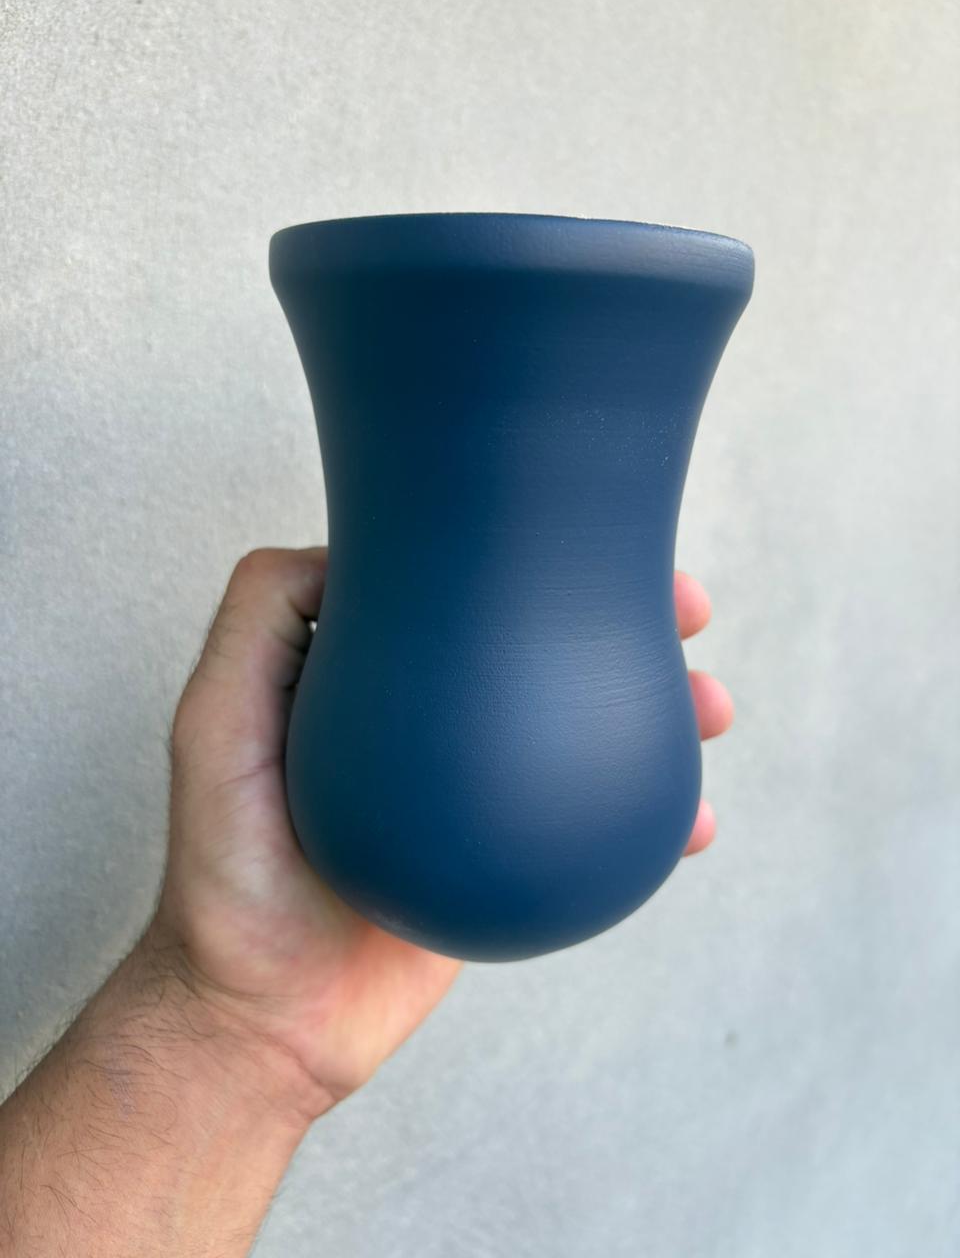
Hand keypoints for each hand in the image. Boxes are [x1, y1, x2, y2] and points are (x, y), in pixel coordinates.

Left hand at [150, 548, 732, 1115]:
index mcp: (375, 676)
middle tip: (689, 610)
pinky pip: (594, 825)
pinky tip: (693, 820)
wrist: (265, 1019)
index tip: (601, 538)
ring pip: (586, 728)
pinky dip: (654, 820)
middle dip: (628, 622)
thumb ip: (260, 620)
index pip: (472, 590)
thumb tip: (353, 547)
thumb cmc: (225, 872)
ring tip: (711, 707)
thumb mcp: (214, 726)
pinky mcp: (510, 862)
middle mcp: (434, 723)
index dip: (541, 555)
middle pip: (548, 650)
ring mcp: (480, 793)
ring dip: (661, 707)